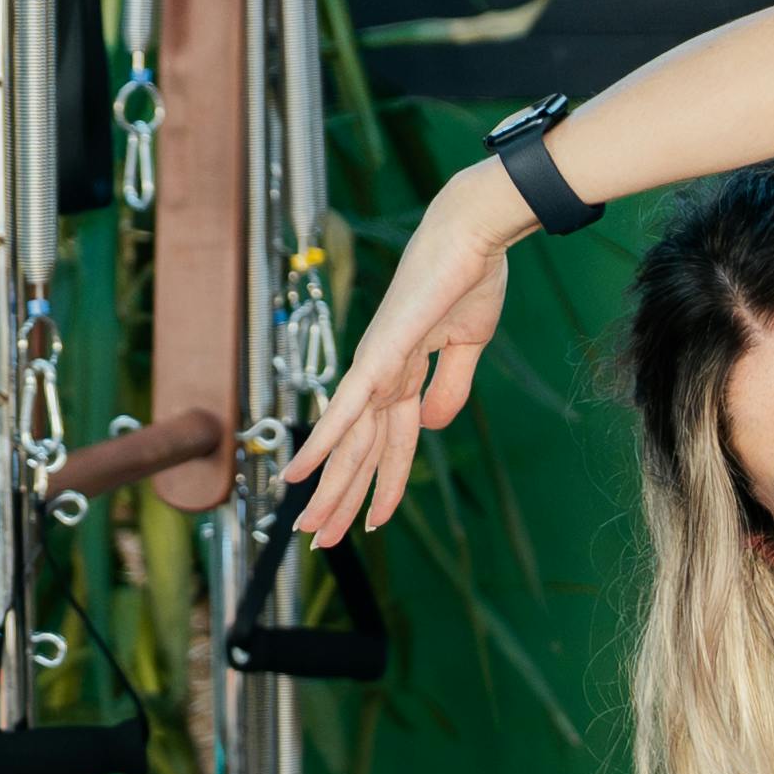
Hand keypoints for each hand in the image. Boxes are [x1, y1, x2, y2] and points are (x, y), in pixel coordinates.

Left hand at [278, 183, 521, 539]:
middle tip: (320, 541)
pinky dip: (323, 443)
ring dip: (330, 489)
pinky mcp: (379, 355)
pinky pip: (348, 409)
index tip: (371, 521)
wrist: (473, 233)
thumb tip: (430, 428)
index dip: (383, 485)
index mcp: (404, 373)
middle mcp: (381, 374)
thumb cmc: (473, 276)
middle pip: (360, 452)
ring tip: (311, 529)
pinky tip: (300, 474)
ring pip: (350, 443)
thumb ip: (450, 388)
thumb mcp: (470, 346)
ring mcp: (375, 365)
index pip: (390, 443)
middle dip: (341, 499)